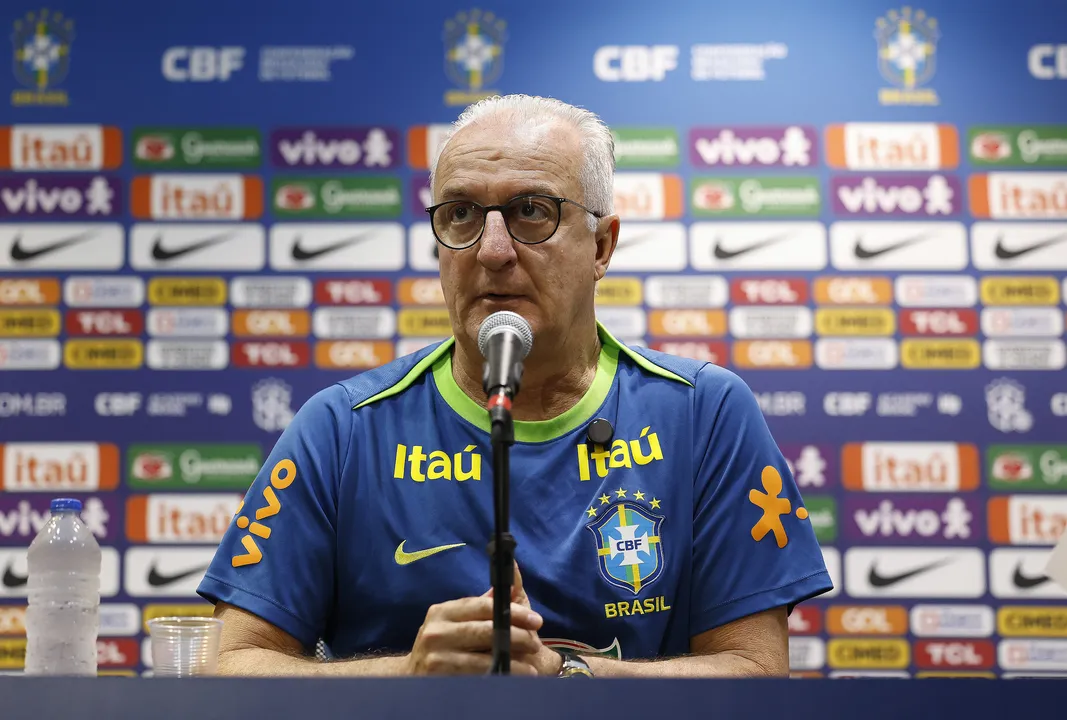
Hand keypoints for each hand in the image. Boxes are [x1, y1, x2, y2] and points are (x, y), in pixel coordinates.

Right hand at [403, 594, 544, 675]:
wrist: (410, 674)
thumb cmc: (442, 644)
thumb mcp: (456, 620)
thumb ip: (483, 604)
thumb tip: (511, 580)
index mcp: (443, 611)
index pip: (484, 606)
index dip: (513, 612)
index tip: (536, 620)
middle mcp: (436, 632)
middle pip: (486, 632)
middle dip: (517, 637)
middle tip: (535, 644)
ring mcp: (436, 657)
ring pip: (483, 660)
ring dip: (512, 665)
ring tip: (530, 671)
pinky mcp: (439, 680)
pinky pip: (475, 680)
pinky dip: (496, 680)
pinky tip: (510, 682)